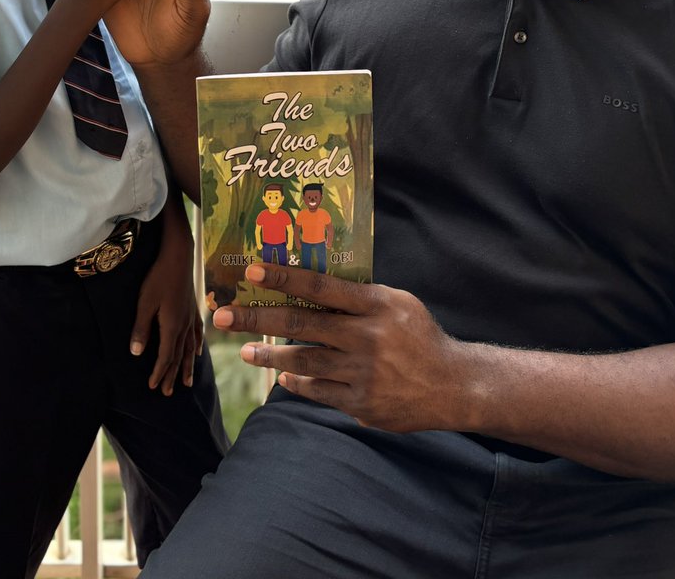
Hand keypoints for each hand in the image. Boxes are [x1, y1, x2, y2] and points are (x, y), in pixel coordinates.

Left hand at [130, 195, 202, 394]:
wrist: (178, 256)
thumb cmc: (158, 277)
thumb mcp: (144, 303)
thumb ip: (141, 328)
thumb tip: (136, 353)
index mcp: (172, 326)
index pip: (165, 357)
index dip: (159, 373)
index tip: (153, 387)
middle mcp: (184, 325)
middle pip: (178, 356)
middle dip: (172, 375)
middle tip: (168, 393)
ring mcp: (190, 317)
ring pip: (189, 348)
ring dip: (186, 366)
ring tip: (187, 382)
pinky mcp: (192, 308)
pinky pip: (196, 334)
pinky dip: (196, 346)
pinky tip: (197, 352)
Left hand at [212, 263, 470, 432]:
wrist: (453, 386)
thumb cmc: (419, 335)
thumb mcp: (397, 302)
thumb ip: (358, 296)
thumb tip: (311, 285)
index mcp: (376, 305)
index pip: (321, 286)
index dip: (284, 278)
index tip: (251, 271)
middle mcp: (366, 337)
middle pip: (301, 324)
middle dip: (256, 319)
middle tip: (221, 315)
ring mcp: (362, 373)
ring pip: (302, 361)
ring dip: (269, 356)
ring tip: (245, 351)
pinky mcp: (361, 404)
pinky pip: (318, 391)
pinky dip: (296, 383)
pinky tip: (280, 377)